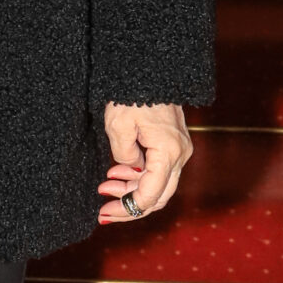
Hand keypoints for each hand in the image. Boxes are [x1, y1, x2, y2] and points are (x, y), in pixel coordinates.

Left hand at [98, 102, 192, 223]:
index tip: (104, 212)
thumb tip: (129, 170)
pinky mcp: (172, 145)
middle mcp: (179, 155)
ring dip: (131, 190)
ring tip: (105, 186)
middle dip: (129, 206)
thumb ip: (123, 155)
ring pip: (158, 185)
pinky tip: (116, 173)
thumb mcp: (118, 125)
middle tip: (103, 209)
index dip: (127, 208)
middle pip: (158, 196)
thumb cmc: (131, 94)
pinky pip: (158, 171)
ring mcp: (178, 150)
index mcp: (168, 152)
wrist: (148, 69)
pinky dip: (138, 177)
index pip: (150, 195)